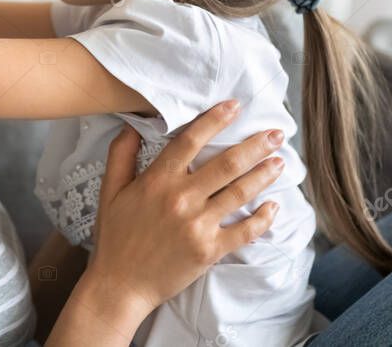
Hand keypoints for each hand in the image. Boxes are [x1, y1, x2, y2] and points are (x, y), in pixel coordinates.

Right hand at [86, 100, 283, 320]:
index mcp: (158, 180)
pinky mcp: (210, 250)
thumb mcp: (110, 190)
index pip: (191, 140)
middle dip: (255, 145)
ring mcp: (198, 225)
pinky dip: (263, 218)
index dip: (215, 119)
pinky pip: (244, 231)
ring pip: (240, 192)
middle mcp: (181, 198)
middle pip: (227, 163)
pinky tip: (273, 206)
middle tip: (276, 133)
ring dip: (264, 175)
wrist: (119, 286)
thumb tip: (133, 125)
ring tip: (280, 162)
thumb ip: (121, 154)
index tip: (235, 106)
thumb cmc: (115, 238)